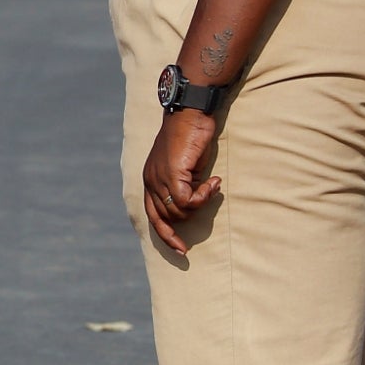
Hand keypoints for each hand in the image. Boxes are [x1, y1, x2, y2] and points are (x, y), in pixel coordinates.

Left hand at [141, 108, 221, 254]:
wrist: (192, 114)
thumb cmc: (192, 138)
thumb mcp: (186, 168)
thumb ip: (183, 186)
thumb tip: (190, 205)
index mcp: (150, 180)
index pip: (152, 217)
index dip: (166, 235)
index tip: (181, 250)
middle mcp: (150, 181)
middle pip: (166, 218)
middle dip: (189, 218)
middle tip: (207, 201)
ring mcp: (159, 178)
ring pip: (179, 211)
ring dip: (200, 203)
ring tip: (211, 184)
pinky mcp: (171, 174)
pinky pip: (188, 201)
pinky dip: (204, 196)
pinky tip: (214, 182)